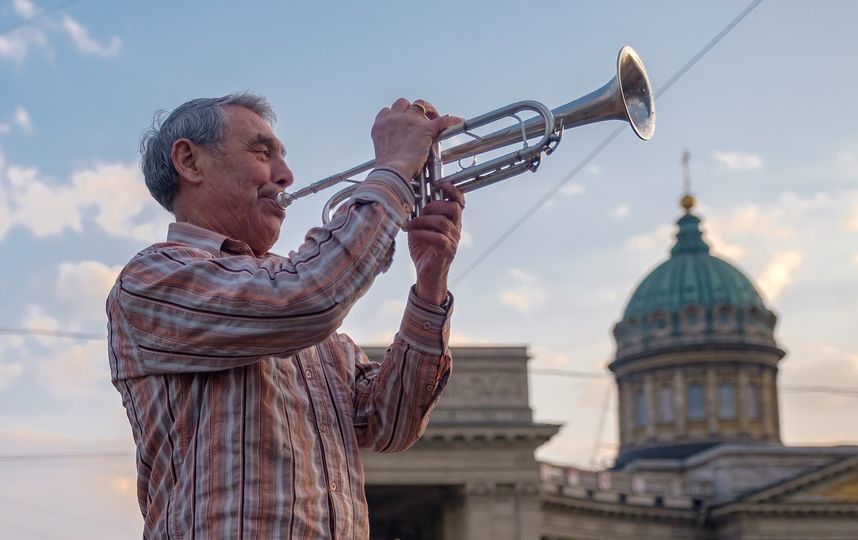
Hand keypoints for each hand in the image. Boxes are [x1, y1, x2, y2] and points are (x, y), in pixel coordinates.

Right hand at [371, 98, 462, 179]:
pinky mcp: (425, 128)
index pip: (387, 112)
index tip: (401, 121)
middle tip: (418, 119)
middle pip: (402, 103)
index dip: (396, 115)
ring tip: (433, 117)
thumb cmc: (387, 169)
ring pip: (419, 104)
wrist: (393, 171)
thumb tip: (400, 152)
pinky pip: (443, 120)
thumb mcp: (383, 152)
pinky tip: (458, 122)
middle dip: (410, 109)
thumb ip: (390, 146)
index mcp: (381, 126)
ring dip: (426, 109)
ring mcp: (410, 121)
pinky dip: (451, 121)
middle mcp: (394, 119)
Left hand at [406, 182, 464, 305]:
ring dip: (424, 220)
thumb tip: (410, 201)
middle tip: (419, 211)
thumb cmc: (424, 250)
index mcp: (451, 222)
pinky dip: (423, 233)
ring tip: (412, 225)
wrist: (427, 275)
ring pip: (444, 222)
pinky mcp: (446, 252)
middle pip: (453, 208)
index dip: (453, 191)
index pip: (459, 202)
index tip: (443, 185)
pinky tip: (414, 234)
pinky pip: (439, 238)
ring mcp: (452, 241)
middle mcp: (455, 230)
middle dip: (433, 205)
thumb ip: (421, 215)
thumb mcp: (421, 228)